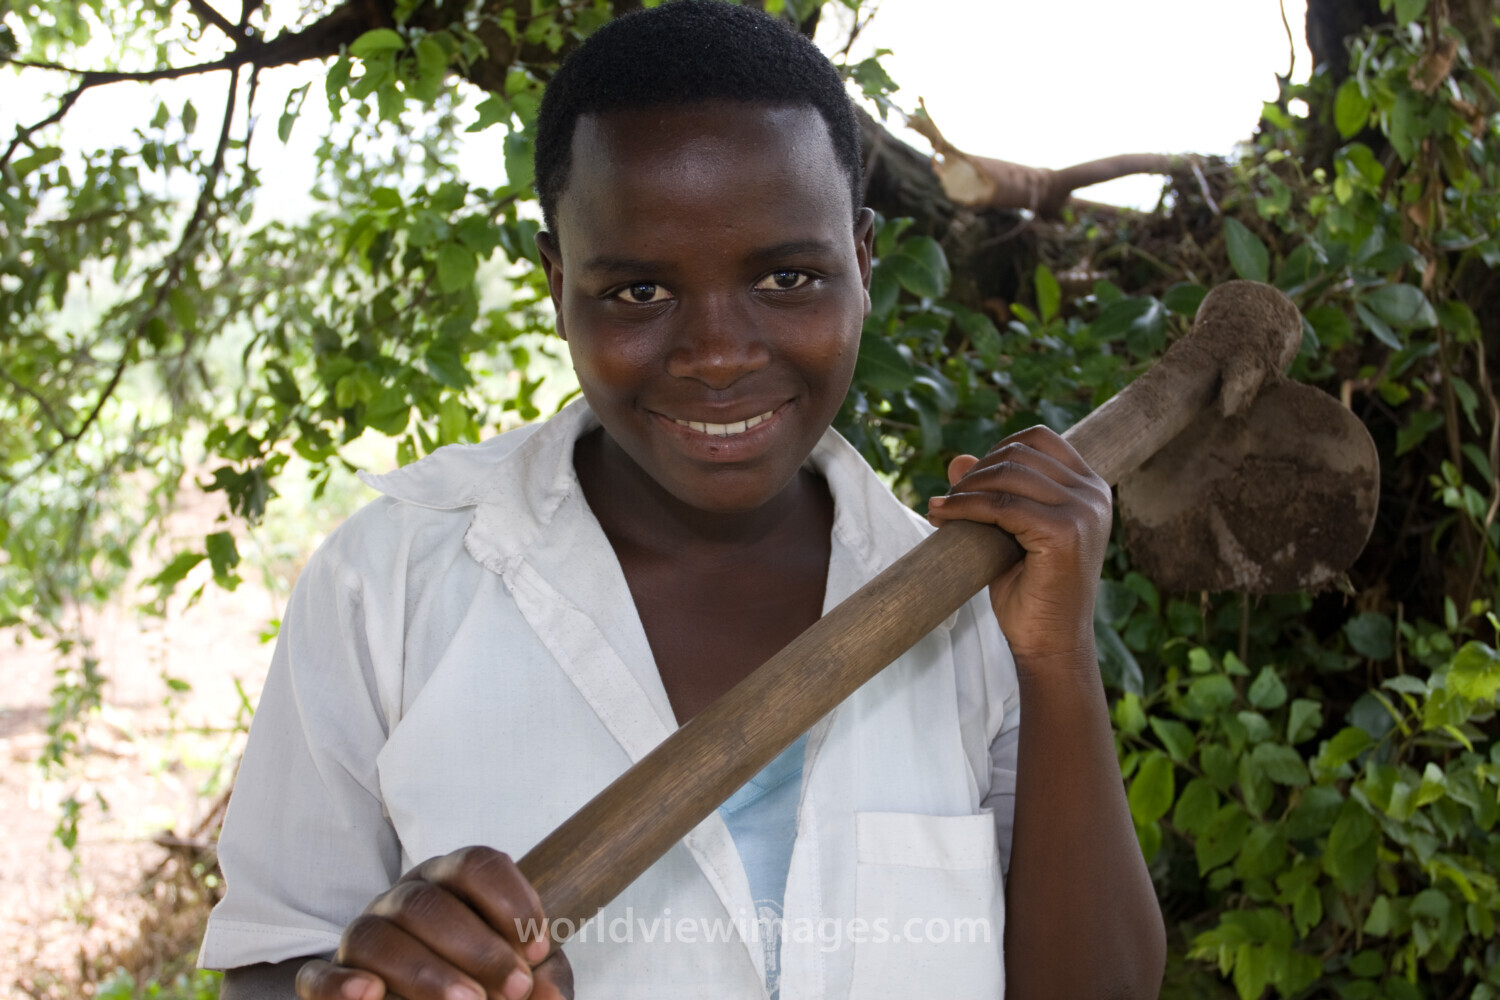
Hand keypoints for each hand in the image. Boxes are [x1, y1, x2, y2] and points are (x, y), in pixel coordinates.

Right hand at [295, 846, 573, 999]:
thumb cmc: (489, 986)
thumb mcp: (526, 982)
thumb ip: (544, 980)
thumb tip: (547, 989)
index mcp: (454, 884)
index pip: (477, 865)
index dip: (511, 901)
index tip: (537, 949)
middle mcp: (406, 899)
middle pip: (429, 903)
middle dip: (478, 948)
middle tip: (514, 988)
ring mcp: (364, 935)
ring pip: (377, 935)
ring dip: (426, 971)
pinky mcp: (329, 979)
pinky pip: (318, 975)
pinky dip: (339, 985)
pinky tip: (369, 993)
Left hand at [925, 426, 1110, 666]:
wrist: (1050, 644)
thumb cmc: (1031, 592)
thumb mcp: (1009, 532)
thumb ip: (991, 494)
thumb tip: (957, 459)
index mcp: (1090, 488)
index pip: (1039, 439)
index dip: (997, 450)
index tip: (969, 480)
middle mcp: (1094, 494)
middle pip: (1020, 453)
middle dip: (976, 472)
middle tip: (947, 499)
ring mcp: (1083, 512)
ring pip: (1008, 475)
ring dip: (966, 489)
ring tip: (942, 509)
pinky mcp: (1064, 532)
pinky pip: (1002, 505)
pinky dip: (965, 507)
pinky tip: (942, 516)